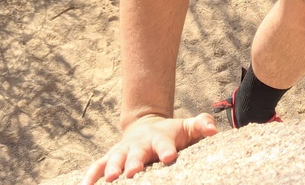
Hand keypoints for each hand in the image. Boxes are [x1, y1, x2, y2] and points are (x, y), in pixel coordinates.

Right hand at [80, 113, 217, 182]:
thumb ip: (201, 125)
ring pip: (115, 159)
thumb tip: (214, 130)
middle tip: (134, 172)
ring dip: (111, 169)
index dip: (167, 150)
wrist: (146, 126)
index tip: (170, 157)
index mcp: (160, 138)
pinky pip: (96, 166)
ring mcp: (122, 151)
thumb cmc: (171, 133)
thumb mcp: (187, 128)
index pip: (165, 144)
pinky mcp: (109, 158)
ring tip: (109, 179)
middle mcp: (139, 144)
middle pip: (137, 154)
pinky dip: (89, 176)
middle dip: (134, 163)